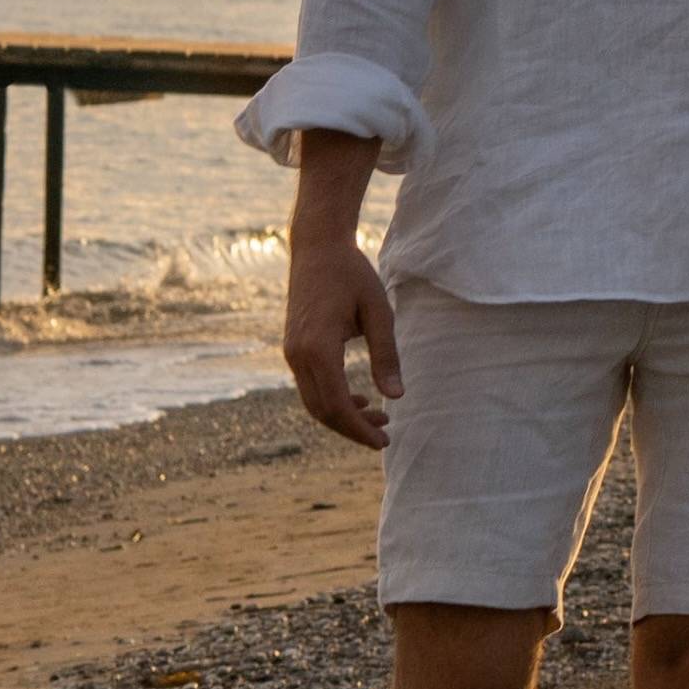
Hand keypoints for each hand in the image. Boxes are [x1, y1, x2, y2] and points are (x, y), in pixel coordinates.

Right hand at [282, 222, 404, 449]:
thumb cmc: (352, 275)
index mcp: (318, 348)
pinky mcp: (294, 349)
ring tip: (377, 419)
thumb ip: (386, 354)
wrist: (317, 248)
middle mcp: (298, 355)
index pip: (336, 405)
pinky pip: (310, 387)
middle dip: (352, 429)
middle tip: (385, 436)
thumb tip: (396, 397)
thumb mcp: (379, 311)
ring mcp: (291, 353)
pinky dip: (332, 400)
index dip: (359, 429)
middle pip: (322, 411)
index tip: (383, 440)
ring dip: (343, 416)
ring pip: (314, 402)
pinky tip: (359, 399)